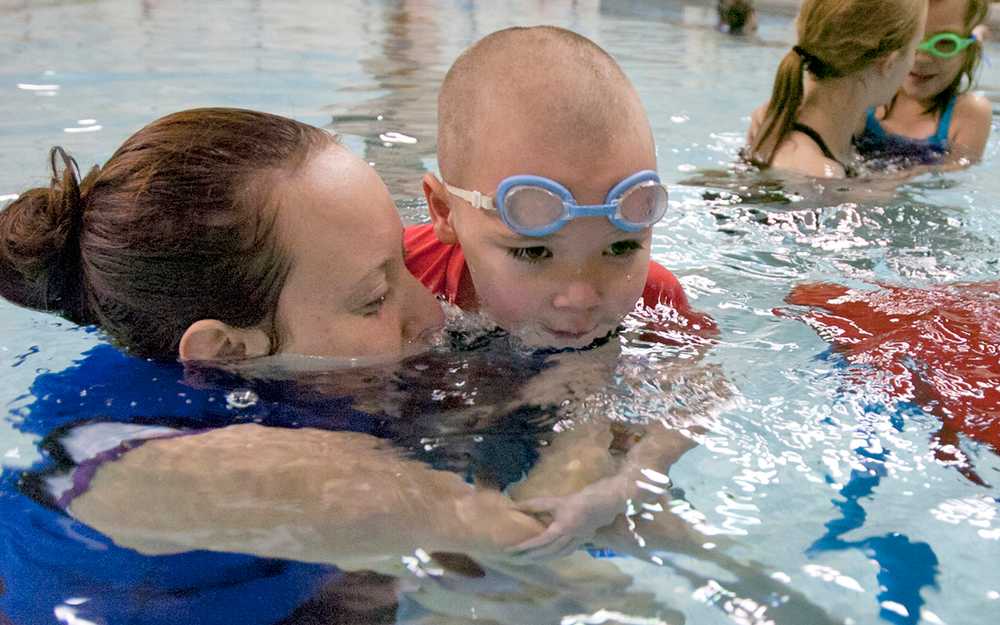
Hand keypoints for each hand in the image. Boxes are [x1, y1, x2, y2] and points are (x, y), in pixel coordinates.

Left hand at [508, 474, 627, 560]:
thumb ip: (533, 505)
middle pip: (546, 552)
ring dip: (540, 559)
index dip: (524, 547)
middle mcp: (568, 538)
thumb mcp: (553, 501)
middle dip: (529, 556)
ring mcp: (575, 542)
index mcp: (561, 528)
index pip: (539, 541)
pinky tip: (546, 557)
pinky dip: (553, 556)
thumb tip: (513, 506)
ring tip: (527, 560)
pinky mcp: (580, 542)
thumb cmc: (575, 501)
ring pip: (555, 555)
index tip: (511, 550)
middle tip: (514, 558)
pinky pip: (564, 553)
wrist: (600, 505)